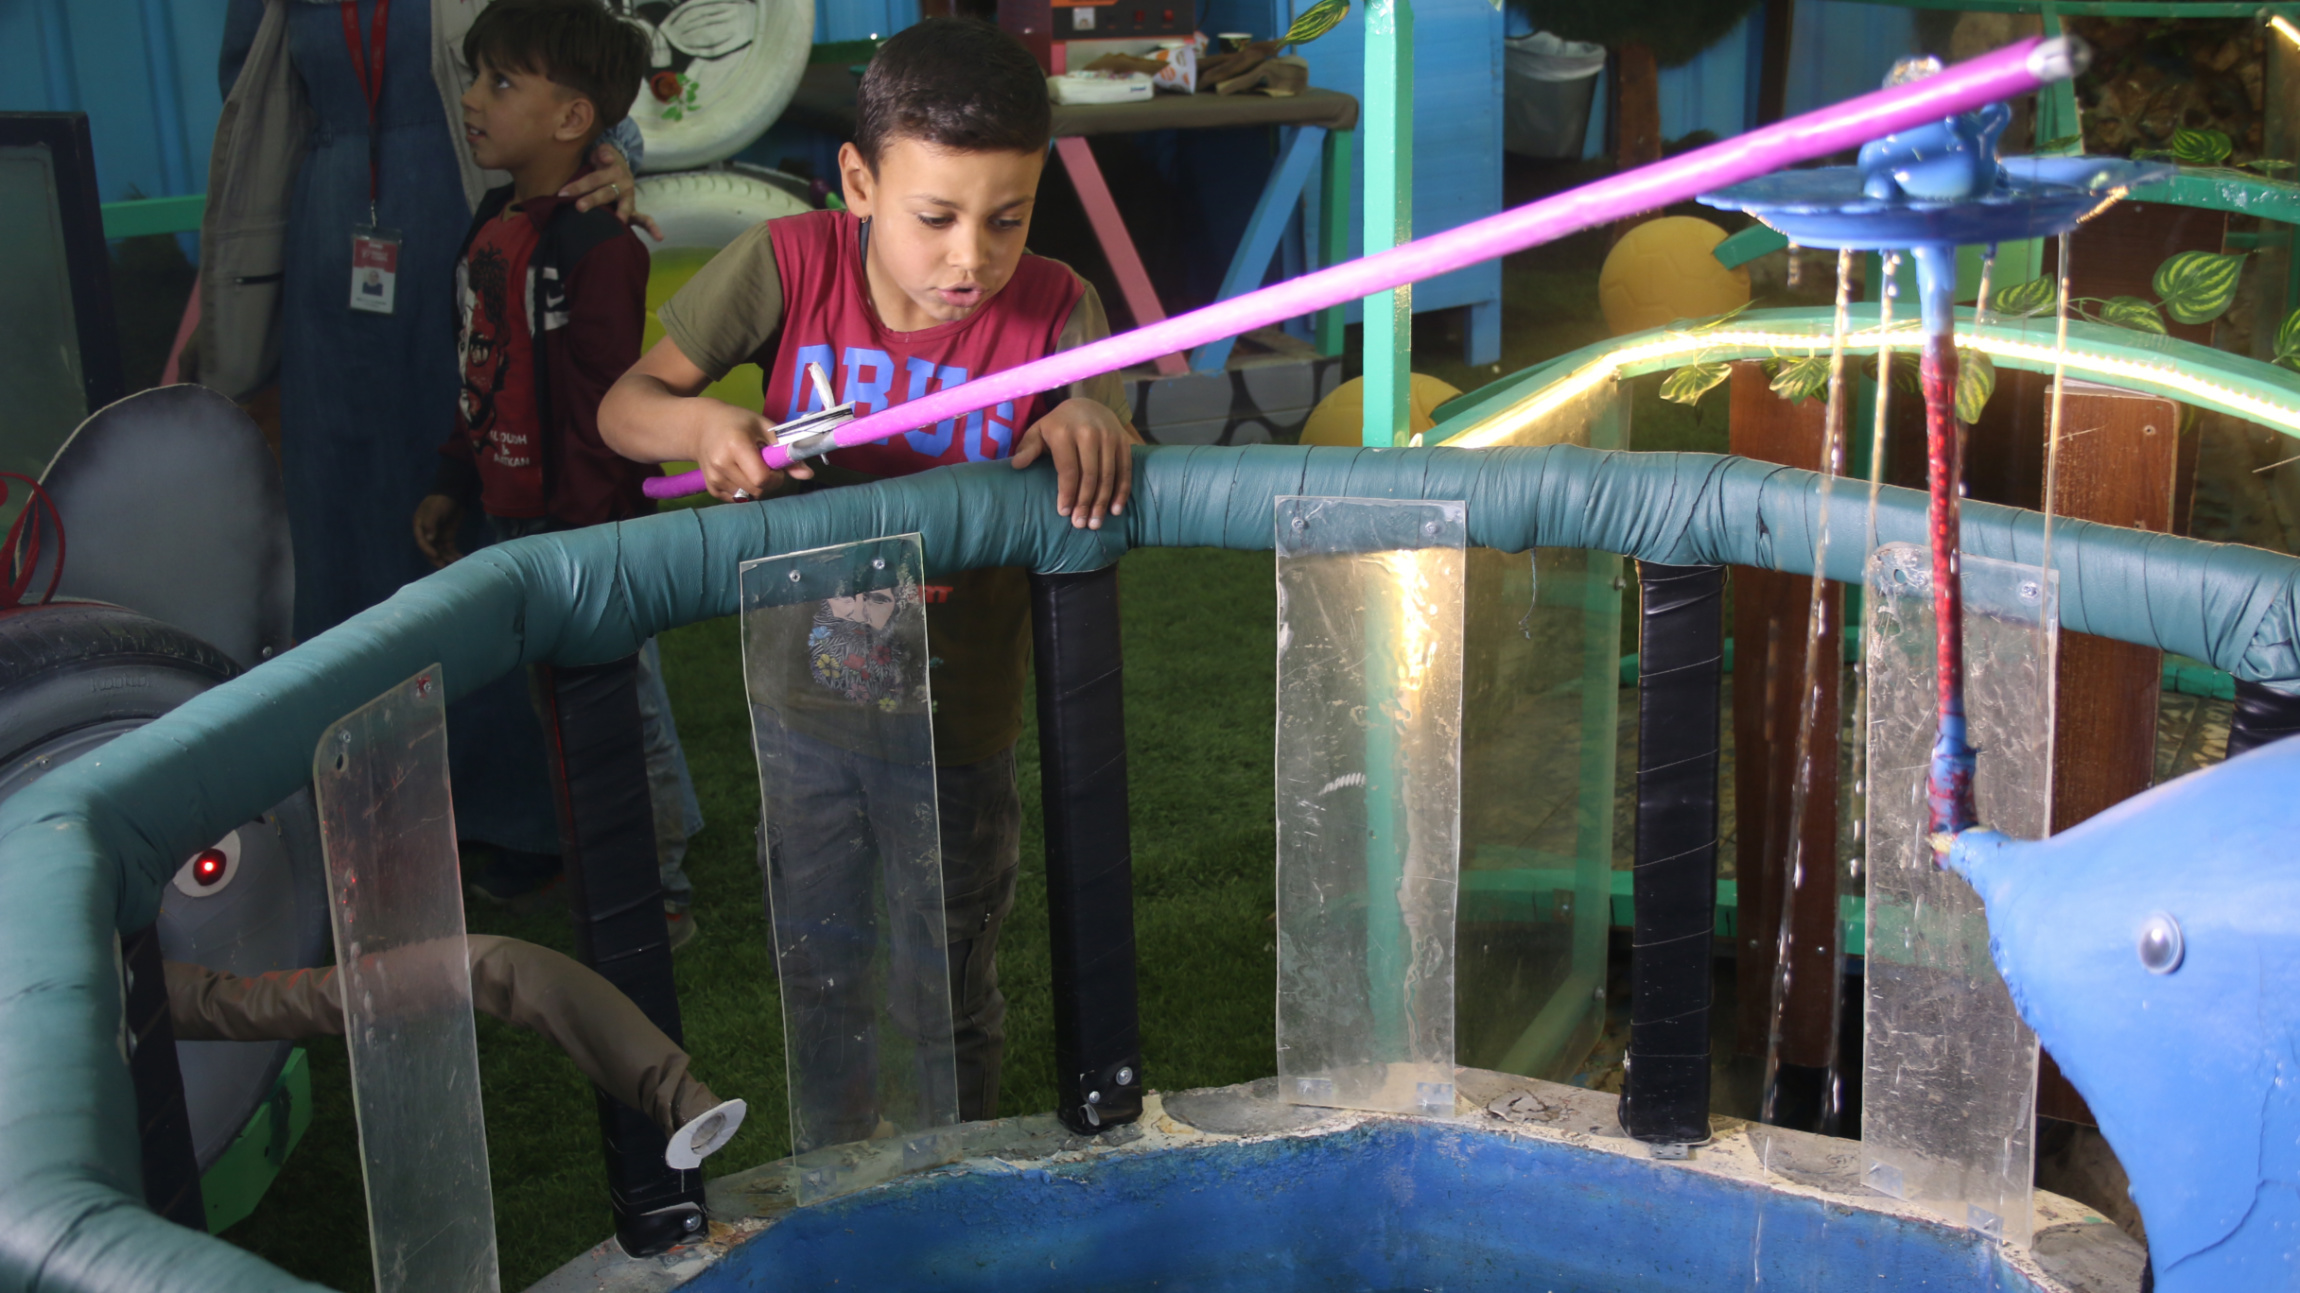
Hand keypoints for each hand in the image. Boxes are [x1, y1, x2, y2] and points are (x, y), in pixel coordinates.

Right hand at [413, 493, 464, 567]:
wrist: (454, 494)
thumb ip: (431, 524)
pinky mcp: (448, 537)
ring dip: (447, 558)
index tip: (436, 556)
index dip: (428, 550)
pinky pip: (449, 548)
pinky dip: (454, 554)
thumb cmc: (441, 501)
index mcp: (419, 526)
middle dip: (437, 558)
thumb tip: (429, 540)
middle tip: (444, 567)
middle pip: (430, 549)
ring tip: (455, 565)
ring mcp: (438, 536)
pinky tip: (460, 559)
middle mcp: (427, 533)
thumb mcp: (435, 511)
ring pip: (441, 551)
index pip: (422, 541)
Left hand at [564, 142, 664, 241]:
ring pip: (624, 207)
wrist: (619, 165)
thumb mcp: (602, 151)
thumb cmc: (604, 161)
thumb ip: (603, 152)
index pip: (593, 180)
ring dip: (621, 215)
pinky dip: (652, 227)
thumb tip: (607, 159)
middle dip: (592, 200)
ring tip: (619, 221)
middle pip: (606, 194)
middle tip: (579, 207)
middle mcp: (623, 186)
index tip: (562, 193)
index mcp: (613, 172)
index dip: (577, 186)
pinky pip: (644, 219)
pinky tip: (659, 237)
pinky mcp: (632, 209)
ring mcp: (629, 199)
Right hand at [694, 401, 812, 502]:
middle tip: (764, 465)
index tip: (775, 466)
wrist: (702, 426)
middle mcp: (721, 464)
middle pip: (757, 490)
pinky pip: (737, 498)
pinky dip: (744, 489)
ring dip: (756, 486)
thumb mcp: (765, 428)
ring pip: (748, 496)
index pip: (762, 478)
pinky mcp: (711, 488)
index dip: (775, 476)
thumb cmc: (738, 422)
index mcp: (735, 446)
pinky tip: (739, 473)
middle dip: (768, 482)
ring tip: (749, 466)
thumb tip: (808, 474)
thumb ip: (786, 451)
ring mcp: (713, 478)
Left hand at [1010, 398, 1134, 529]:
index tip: (1064, 513)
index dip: (1067, 493)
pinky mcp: (1123, 441)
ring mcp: (1109, 437)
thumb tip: (1016, 465)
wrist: (1087, 403)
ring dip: (1103, 502)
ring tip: (1096, 523)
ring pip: (1108, 476)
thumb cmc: (1058, 425)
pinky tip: (1115, 510)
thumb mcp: (1039, 431)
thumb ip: (1028, 448)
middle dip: (1085, 503)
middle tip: (1081, 524)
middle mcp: (1089, 433)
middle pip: (1090, 475)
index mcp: (1065, 432)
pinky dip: (1122, 492)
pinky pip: (1125, 470)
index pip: (1068, 469)